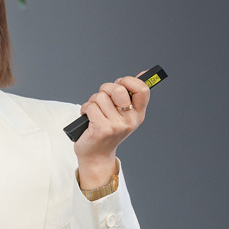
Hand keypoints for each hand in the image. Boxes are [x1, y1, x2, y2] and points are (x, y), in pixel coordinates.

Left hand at [74, 74, 150, 188]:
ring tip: (94, 112)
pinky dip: (85, 109)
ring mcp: (116, 126)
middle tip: (103, 99)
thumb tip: (143, 73)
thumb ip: (130, 95)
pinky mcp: (101, 129)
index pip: (142, 89)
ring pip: (100, 97)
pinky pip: (90, 106)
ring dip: (93, 101)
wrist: (96, 155)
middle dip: (105, 89)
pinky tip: (87, 118)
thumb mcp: (123, 114)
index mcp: (138, 114)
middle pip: (118, 89)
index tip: (120, 83)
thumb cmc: (107, 131)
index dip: (129, 81)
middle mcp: (129, 120)